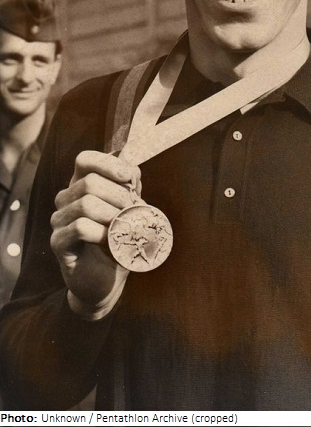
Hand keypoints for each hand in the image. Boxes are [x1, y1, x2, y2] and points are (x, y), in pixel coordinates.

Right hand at [51, 150, 141, 319]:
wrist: (107, 279)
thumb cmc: (119, 238)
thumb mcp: (130, 207)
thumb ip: (129, 181)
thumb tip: (127, 150)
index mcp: (81, 184)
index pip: (84, 159)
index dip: (108, 163)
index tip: (130, 178)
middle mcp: (66, 198)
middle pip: (90, 182)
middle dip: (120, 196)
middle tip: (135, 213)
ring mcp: (59, 220)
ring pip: (86, 204)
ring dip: (114, 216)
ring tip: (125, 229)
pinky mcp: (58, 243)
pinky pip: (80, 228)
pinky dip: (103, 233)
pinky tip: (111, 242)